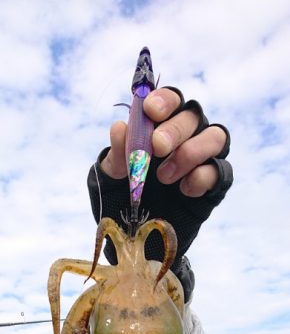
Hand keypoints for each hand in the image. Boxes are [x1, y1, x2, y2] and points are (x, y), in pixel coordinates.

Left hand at [101, 87, 229, 197]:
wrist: (137, 233)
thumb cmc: (125, 195)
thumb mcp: (112, 177)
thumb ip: (117, 154)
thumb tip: (120, 127)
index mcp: (162, 125)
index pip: (171, 99)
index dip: (164, 100)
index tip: (150, 110)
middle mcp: (188, 134)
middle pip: (193, 115)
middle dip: (175, 129)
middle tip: (157, 147)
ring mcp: (204, 158)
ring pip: (215, 138)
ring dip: (191, 152)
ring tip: (164, 176)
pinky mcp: (214, 183)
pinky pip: (220, 171)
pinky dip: (202, 177)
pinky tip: (183, 189)